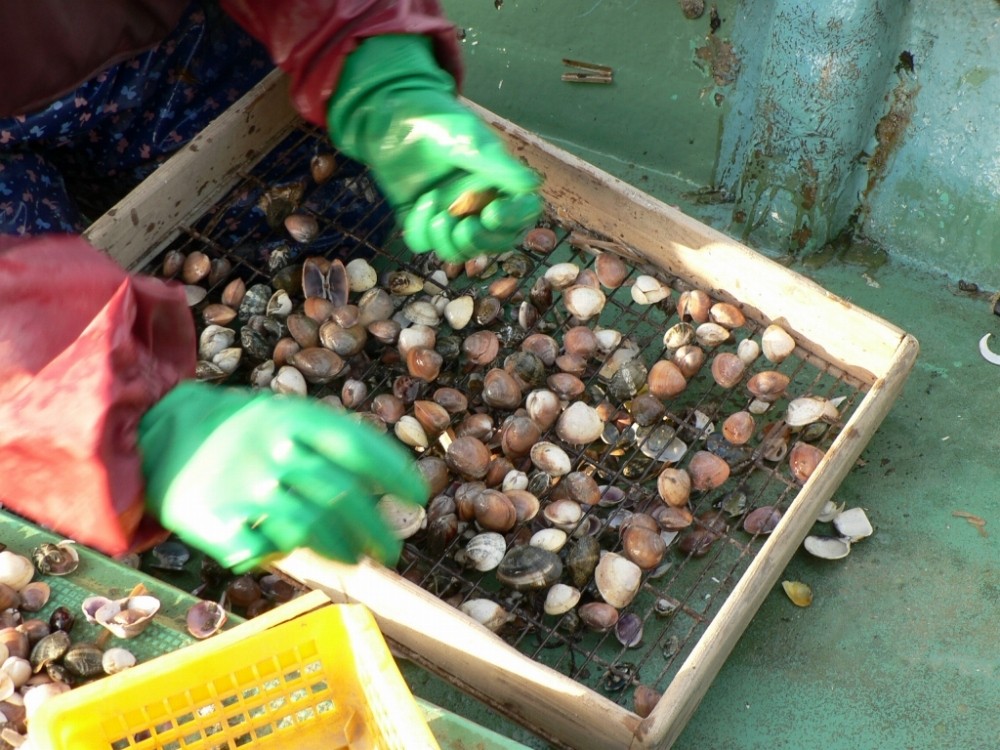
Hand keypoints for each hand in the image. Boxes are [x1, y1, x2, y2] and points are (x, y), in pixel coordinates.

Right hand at [138, 381, 427, 571]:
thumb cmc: (242, 431)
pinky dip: (279, 556)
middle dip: (375, 528)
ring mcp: (244, 487)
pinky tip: (288, 555)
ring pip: (310, 528)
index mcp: (294, 420)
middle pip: (341, 496)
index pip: (359, 448)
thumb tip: (384, 485)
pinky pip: (261, 550)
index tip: (418, 497)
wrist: (161, 433)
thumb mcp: (284, 416)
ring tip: (357, 559)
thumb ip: (327, 444)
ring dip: (343, 550)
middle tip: (392, 548)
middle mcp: (273, 452)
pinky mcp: (217, 520)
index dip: (395, 475)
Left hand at [328, 34, 542, 262]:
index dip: (512, 220)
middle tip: (462, 226)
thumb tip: (533, 185)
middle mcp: (477, 204)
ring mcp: (449, 215)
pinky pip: (424, 243)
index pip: (521, 213)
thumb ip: (499, 166)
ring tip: (432, 203)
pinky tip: (416, 203)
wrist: (391, 116)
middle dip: (478, 240)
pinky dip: (419, 229)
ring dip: (444, 237)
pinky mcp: (420, 220)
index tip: (492, 213)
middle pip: (492, 242)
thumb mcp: (470, 140)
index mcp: (498, 183)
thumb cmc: (438, 122)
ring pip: (457, 250)